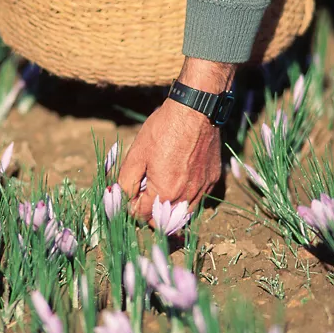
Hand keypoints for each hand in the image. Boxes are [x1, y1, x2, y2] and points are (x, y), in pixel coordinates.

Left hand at [118, 57, 236, 224]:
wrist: (196, 110)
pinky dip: (186, 197)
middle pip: (164, 222)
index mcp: (165, 192)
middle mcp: (186, 197)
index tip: (127, 198)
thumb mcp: (136, 153)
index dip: (130, 209)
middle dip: (149, 213)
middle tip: (142, 196)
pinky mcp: (213, 180)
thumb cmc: (163, 129)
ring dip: (169, 209)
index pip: (142, 216)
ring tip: (160, 190)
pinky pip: (198, 199)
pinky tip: (179, 180)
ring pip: (183, 214)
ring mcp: (203, 189)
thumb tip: (121, 198)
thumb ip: (127, 181)